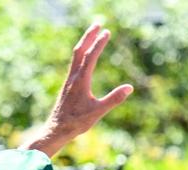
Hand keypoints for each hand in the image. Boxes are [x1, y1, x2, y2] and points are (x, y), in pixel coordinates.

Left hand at [36, 22, 132, 154]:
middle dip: (89, 36)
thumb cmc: (78, 121)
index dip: (99, 43)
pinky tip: (84, 54)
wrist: (58, 128)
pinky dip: (81, 53)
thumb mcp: (99, 111)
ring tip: (92, 33)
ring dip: (84, 42)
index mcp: (81, 80)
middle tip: (98, 24)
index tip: (107, 32)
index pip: (91, 56)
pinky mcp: (69, 84)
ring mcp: (70, 79)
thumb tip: (130, 87)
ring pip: (76, 55)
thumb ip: (114, 99)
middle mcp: (74, 76)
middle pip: (80, 50)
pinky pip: (75, 63)